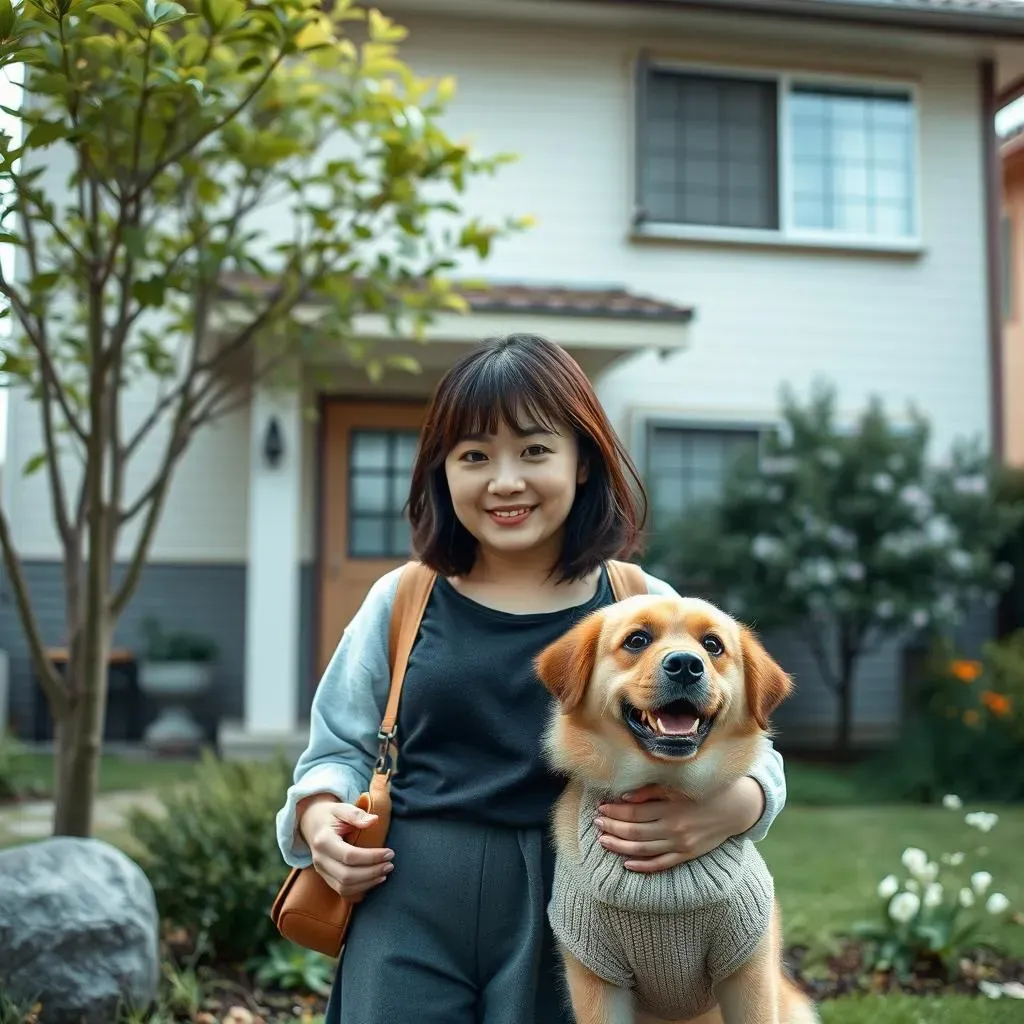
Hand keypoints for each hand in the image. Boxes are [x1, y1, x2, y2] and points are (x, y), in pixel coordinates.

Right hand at [299, 797, 393, 896]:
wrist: (311, 823)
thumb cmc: (330, 814)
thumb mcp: (341, 808)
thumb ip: (356, 814)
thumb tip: (374, 820)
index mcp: (323, 841)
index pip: (349, 855)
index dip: (371, 857)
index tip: (389, 853)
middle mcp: (320, 859)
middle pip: (347, 876)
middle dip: (371, 873)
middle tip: (390, 865)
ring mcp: (321, 870)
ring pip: (344, 887)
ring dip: (367, 883)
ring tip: (385, 873)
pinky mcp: (325, 877)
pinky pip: (342, 890)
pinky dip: (359, 889)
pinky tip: (374, 881)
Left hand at [594, 776, 764, 873]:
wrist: (736, 807)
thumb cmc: (705, 790)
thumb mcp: (678, 785)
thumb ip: (651, 790)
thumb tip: (624, 797)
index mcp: (670, 808)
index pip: (633, 813)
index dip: (614, 812)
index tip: (600, 808)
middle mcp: (674, 829)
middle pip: (634, 832)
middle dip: (612, 828)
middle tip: (596, 823)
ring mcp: (680, 845)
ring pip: (643, 850)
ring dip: (620, 847)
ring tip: (603, 841)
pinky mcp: (687, 855)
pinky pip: (661, 864)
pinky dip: (643, 866)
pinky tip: (627, 863)